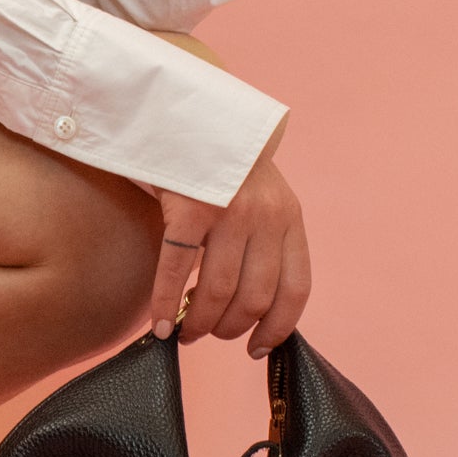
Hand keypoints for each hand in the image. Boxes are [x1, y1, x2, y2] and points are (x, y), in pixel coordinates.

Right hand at [147, 116, 309, 357]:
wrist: (186, 108)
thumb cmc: (217, 160)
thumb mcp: (259, 194)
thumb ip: (263, 237)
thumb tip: (250, 303)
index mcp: (289, 215)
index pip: (296, 288)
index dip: (279, 328)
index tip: (258, 348)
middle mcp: (266, 216)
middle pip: (255, 297)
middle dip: (231, 328)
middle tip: (209, 334)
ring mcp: (228, 211)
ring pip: (217, 291)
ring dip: (201, 323)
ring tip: (187, 331)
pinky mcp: (189, 207)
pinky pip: (176, 271)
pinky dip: (167, 305)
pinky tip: (161, 325)